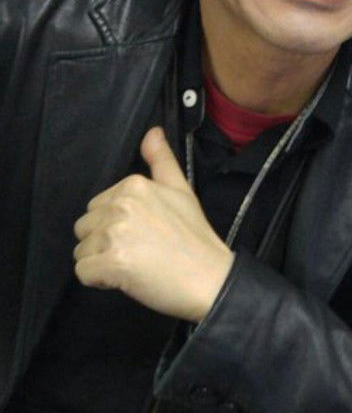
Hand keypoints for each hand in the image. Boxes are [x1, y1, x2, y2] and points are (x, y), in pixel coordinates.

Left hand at [74, 127, 234, 321]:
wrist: (209, 278)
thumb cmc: (195, 237)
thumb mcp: (182, 189)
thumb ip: (161, 159)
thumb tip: (152, 131)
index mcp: (134, 185)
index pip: (97, 206)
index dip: (114, 225)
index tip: (142, 234)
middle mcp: (121, 204)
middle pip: (85, 227)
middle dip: (103, 243)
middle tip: (137, 251)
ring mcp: (115, 233)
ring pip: (82, 251)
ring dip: (101, 263)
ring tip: (134, 265)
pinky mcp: (111, 262)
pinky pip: (83, 272)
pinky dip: (99, 281)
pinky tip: (126, 278)